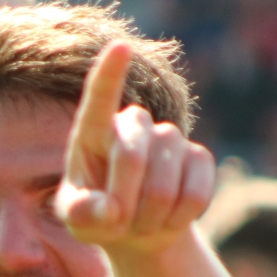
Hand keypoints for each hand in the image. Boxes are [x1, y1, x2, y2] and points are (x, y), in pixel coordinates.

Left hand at [55, 42, 214, 252]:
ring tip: (140, 223)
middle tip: (118, 223)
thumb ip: (81, 214)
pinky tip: (167, 220)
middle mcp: (133, 126)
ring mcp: (169, 138)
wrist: (138, 229)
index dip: (110, 75)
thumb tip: (108, 209)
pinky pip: (195, 192)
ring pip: (165, 181)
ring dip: (150, 215)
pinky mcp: (199, 158)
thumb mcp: (78, 221)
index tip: (120, 46)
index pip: (99, 99)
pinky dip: (178, 218)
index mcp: (93, 133)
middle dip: (123, 197)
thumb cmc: (98, 217)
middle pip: (132, 154)